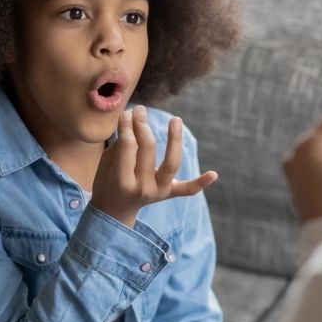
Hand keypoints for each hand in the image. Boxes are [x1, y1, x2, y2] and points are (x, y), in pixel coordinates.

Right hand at [90, 105, 218, 226]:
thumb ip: (120, 144)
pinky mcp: (169, 194)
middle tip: (140, 110)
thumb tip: (132, 116)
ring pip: (171, 164)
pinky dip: (200, 183)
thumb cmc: (107, 181)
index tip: (127, 112)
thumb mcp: (106, 164)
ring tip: (175, 119)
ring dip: (174, 141)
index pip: (128, 146)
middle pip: (147, 150)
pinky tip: (214, 174)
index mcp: (122, 181)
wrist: (114, 212)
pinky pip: (187, 190)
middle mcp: (142, 188)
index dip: (128, 126)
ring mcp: (158, 192)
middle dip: (143, 126)